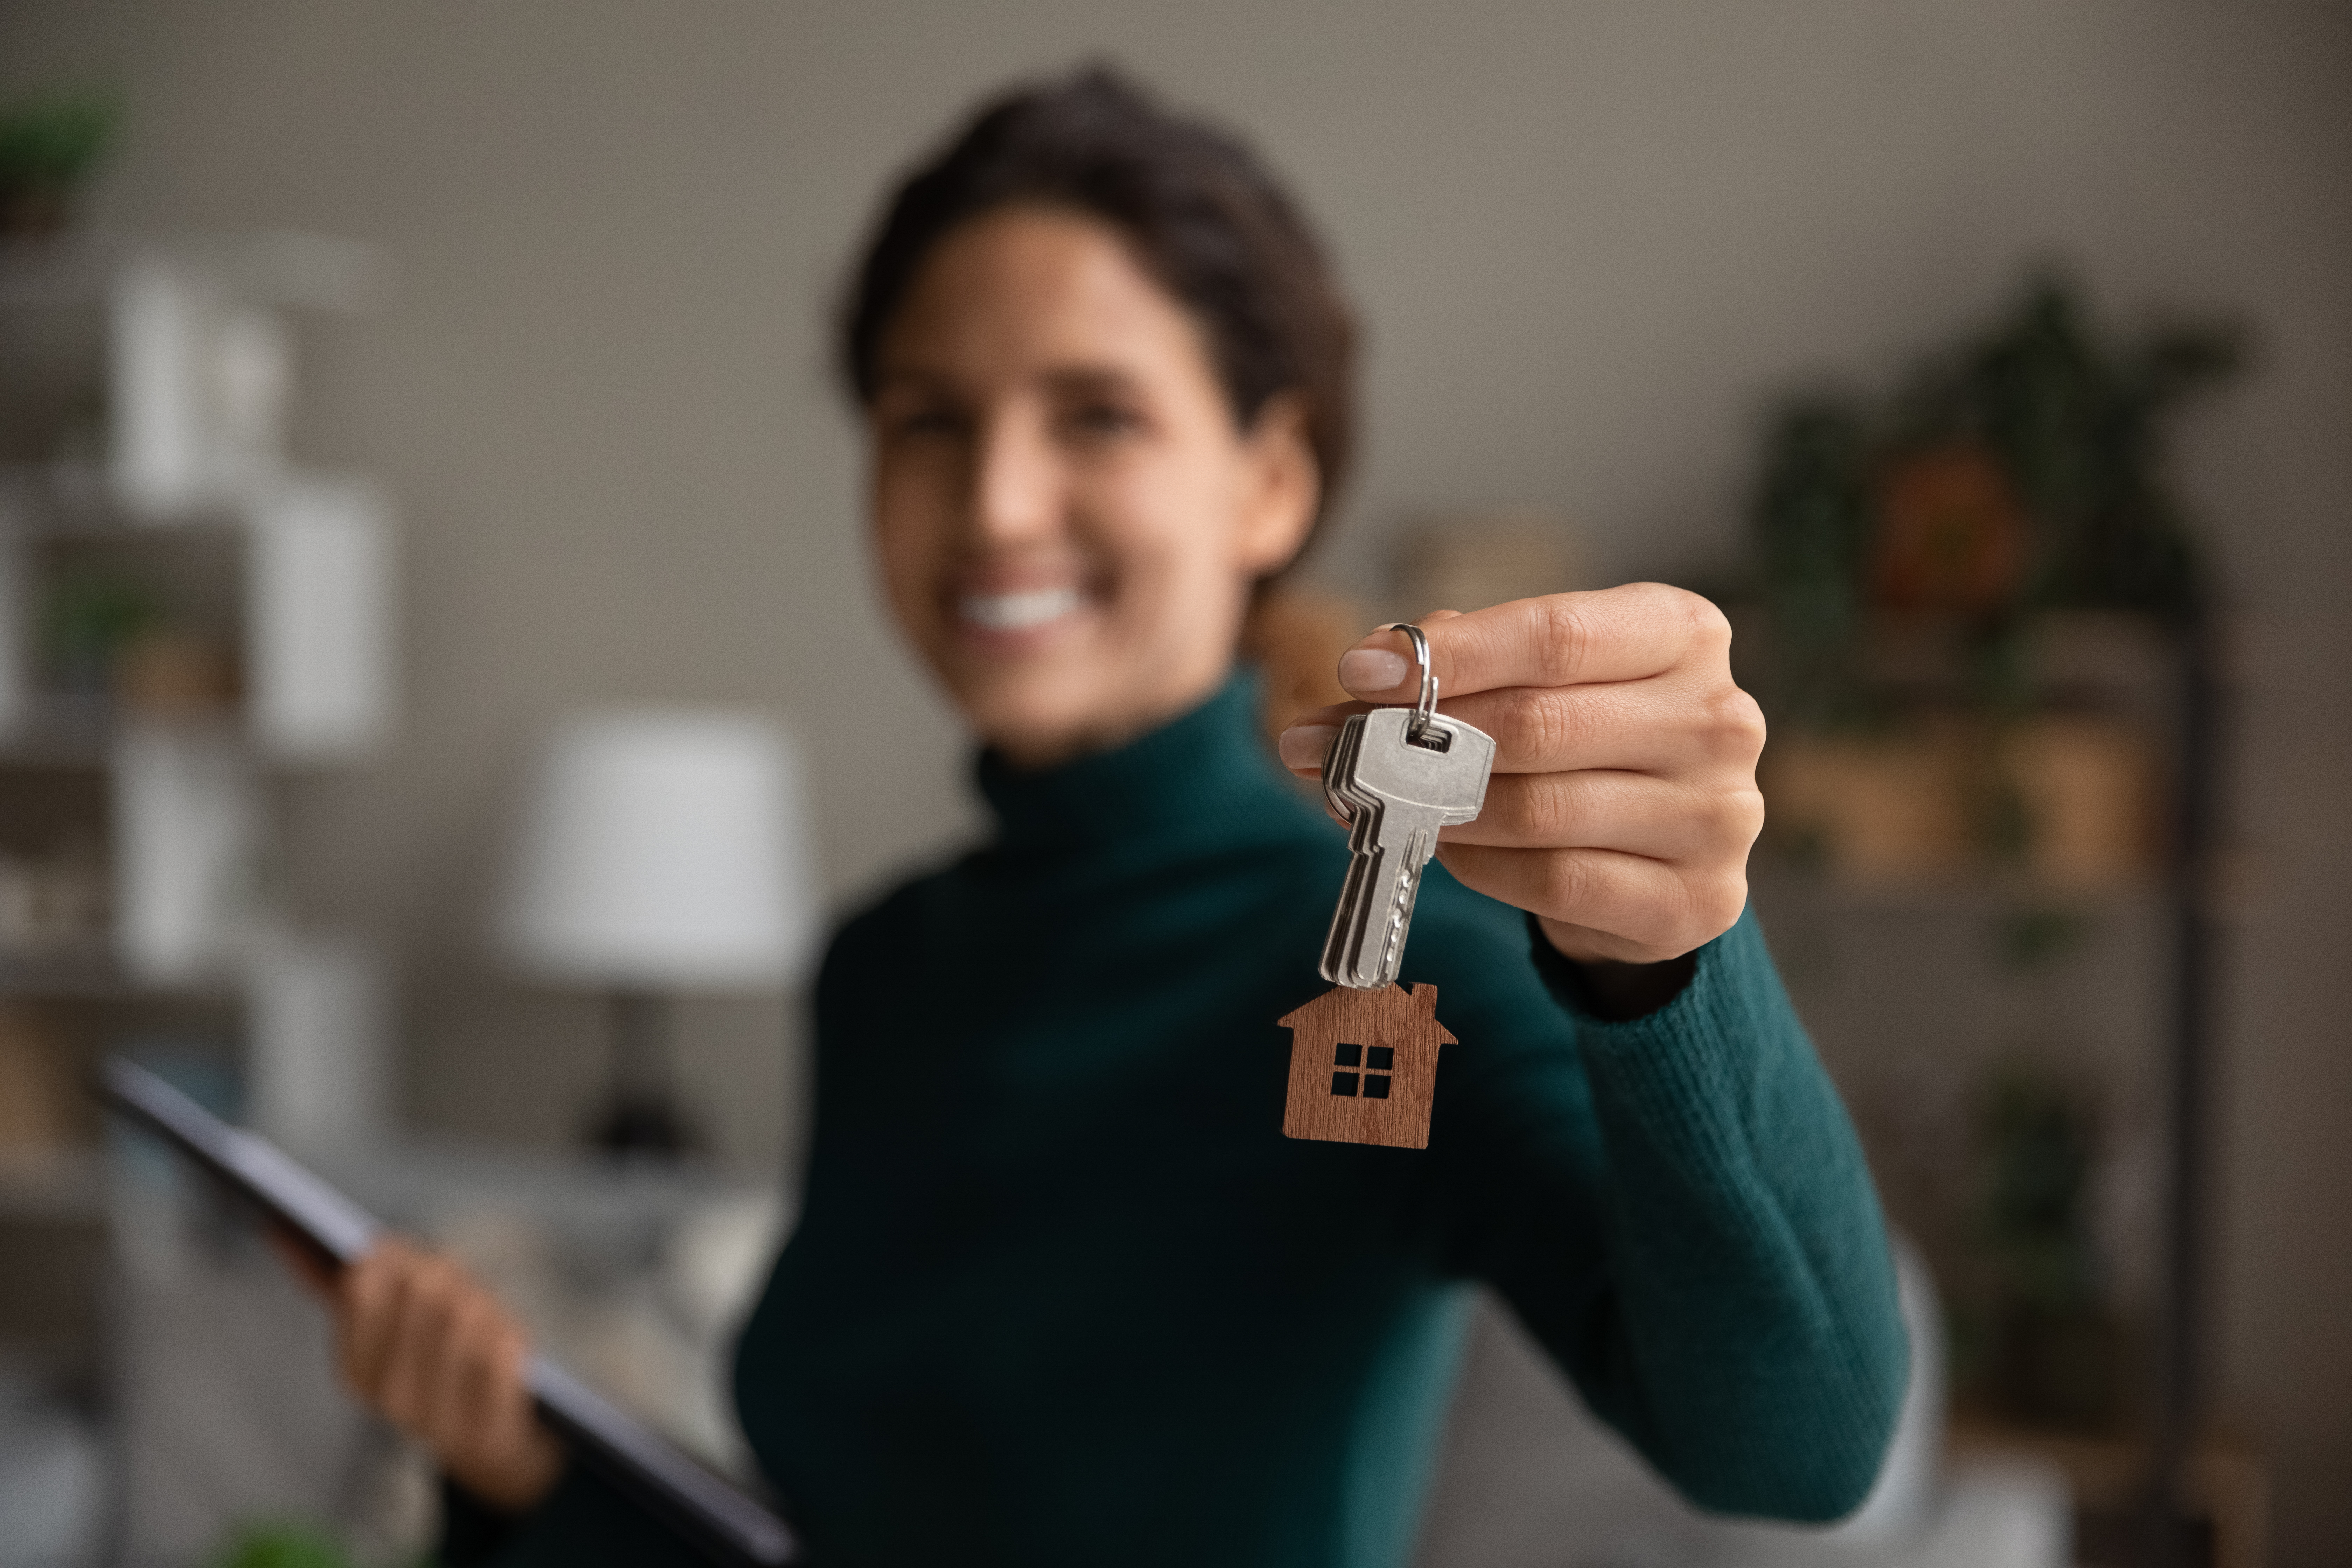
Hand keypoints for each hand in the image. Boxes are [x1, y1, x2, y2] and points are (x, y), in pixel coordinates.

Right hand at [281, 1233, 561, 1512]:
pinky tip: (503, 1338)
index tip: (403, 1256)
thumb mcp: (373, 1324)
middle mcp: (388, 1398)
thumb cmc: (424, 1363)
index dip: (392, 1255)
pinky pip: (505, 1344)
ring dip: (477, 1296)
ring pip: (466, 1309)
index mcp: (354, 1372)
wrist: (480, 1442)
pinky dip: (508, 1329)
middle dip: (439, 1270)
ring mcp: (438, 1415)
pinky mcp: (489, 1418)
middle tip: (449, 1277)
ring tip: (477, 1305)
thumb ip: (327, 1280)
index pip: (363, 1282)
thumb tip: (278, 1227)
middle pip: (423, 1285)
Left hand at [1276, 584, 1765, 966]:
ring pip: (1540, 810)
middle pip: (1539, 724)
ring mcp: (1719, 816)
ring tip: (1378, 801)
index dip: (1452, 655)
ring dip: (1437, 808)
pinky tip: (1447, 850)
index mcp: (1684, 633)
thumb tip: (1369, 673)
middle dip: (1419, 738)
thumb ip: (1465, 665)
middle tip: (1332, 748)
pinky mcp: (1696, 900)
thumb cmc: (1586, 741)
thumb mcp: (1541, 678)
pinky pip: (1557, 883)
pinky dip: (1482, 867)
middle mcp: (1718, 719)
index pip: (1556, 634)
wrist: (1661, 852)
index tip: (1360, 671)